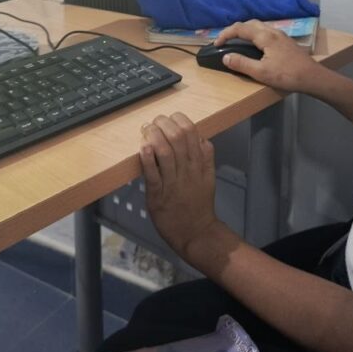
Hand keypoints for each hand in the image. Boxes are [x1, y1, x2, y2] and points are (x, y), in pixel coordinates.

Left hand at [140, 112, 221, 259]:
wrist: (196, 233)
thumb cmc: (200, 205)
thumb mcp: (209, 178)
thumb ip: (206, 158)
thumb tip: (202, 138)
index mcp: (200, 164)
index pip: (192, 132)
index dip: (178, 119)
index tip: (169, 118)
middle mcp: (188, 170)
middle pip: (177, 138)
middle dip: (163, 124)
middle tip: (154, 122)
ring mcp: (173, 183)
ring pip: (165, 152)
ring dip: (154, 136)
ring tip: (146, 129)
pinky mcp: (158, 196)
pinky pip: (153, 174)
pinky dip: (147, 159)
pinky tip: (143, 147)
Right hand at [215, 20, 322, 92]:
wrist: (312, 77)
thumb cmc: (287, 75)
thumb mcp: (261, 72)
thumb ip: (242, 64)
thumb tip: (225, 57)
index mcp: (265, 36)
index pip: (240, 28)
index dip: (225, 34)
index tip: (216, 44)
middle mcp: (272, 31)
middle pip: (249, 23)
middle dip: (235, 29)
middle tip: (225, 40)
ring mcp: (281, 35)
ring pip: (259, 26)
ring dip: (246, 30)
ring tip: (238, 41)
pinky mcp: (286, 41)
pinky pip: (266, 31)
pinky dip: (255, 34)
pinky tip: (256, 46)